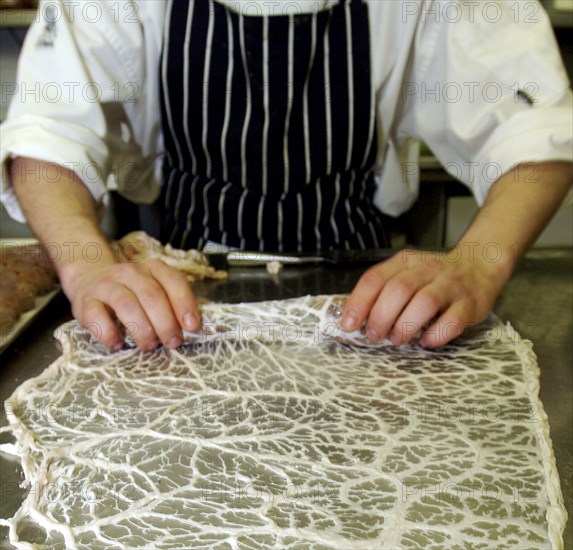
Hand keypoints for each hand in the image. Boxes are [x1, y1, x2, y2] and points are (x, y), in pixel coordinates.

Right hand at [60, 257, 199, 350]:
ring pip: (126, 304)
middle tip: (172, 342)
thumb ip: (172, 303)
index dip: (185, 304)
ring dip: (141, 329)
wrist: (89, 277)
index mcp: (153, 269)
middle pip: (151, 295)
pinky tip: (117, 343)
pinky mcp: (85, 302)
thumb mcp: (155, 288)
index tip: (192, 327)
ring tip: (149, 345)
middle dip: (165, 323)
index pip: (173, 281)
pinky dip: (108, 333)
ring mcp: (106, 286)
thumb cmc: (132, 290)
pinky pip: (95, 316)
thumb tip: (191, 328)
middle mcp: (130, 273)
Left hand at [341, 248, 507, 347]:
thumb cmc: (434, 276)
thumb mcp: (405, 272)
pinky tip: (426, 341)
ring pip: (423, 303)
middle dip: (381, 317)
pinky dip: (436, 335)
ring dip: (405, 326)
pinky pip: (452, 321)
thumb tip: (355, 317)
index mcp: (405, 262)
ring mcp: (449, 286)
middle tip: (375, 335)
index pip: (375, 278)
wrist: (479, 263)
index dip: (359, 303)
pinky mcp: (469, 304)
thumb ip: (382, 290)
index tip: (349, 324)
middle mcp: (426, 270)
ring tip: (398, 339)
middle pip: (397, 290)